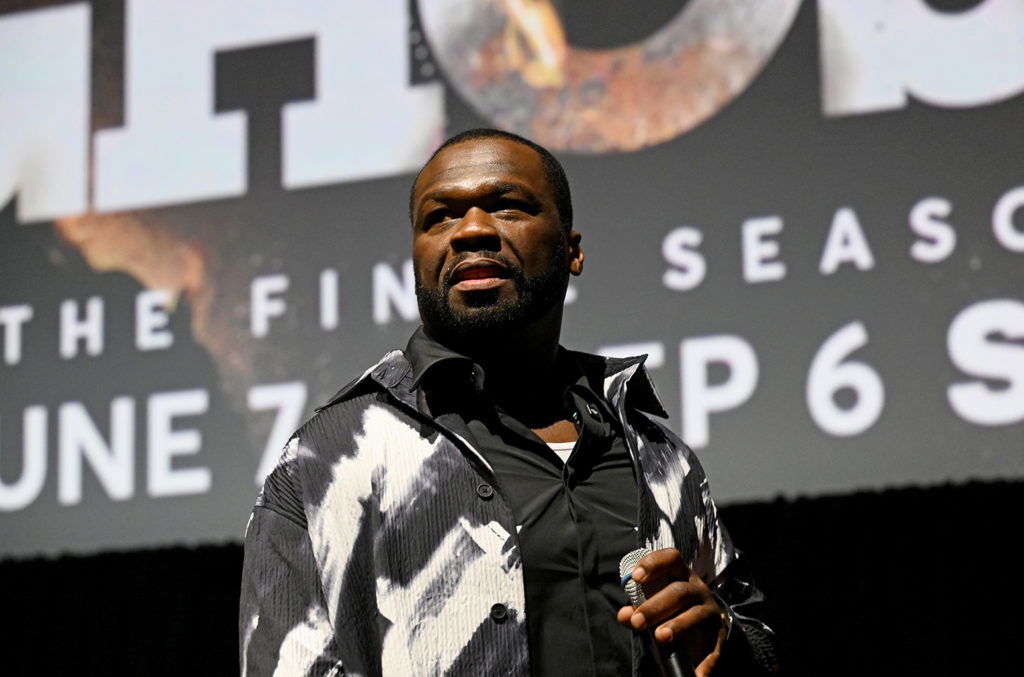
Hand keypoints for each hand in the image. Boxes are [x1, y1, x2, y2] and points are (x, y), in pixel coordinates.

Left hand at [616, 548, 727, 675]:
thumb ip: (638, 607)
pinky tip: (696, 676)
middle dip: (655, 606)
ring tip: (660, 637)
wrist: (709, 622)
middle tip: (637, 622)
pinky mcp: (719, 635)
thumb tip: (624, 615)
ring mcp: (710, 611)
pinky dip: (705, 663)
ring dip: (677, 625)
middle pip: (678, 592)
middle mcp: (698, 590)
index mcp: (681, 575)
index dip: (653, 563)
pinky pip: (713, 648)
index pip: (671, 559)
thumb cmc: (675, 607)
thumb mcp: (657, 602)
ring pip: (695, 615)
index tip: (635, 577)